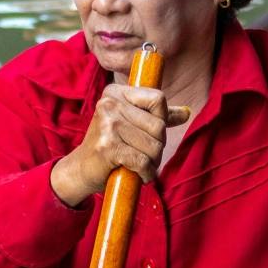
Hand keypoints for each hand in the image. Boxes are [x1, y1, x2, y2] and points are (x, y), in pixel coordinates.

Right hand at [50, 83, 190, 204]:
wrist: (80, 169)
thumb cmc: (109, 145)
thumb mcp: (132, 124)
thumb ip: (157, 116)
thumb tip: (187, 112)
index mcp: (116, 92)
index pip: (158, 99)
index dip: (161, 120)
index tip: (148, 133)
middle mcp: (110, 104)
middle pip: (158, 126)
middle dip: (158, 147)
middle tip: (145, 155)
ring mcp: (108, 125)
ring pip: (154, 146)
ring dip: (152, 162)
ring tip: (140, 165)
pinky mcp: (107, 147)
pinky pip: (142, 161)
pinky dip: (146, 173)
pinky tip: (139, 175)